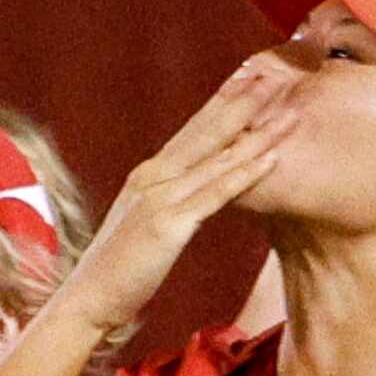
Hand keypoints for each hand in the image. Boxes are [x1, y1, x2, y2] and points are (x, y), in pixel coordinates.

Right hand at [57, 62, 295, 337]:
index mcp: (147, 176)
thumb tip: (188, 200)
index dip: (222, 104)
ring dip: (257, 132)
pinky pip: (215, 193)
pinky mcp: (167, 224)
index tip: (249, 81)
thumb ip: (165, 206)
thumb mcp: (142, 228)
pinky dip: (245, 172)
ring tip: (289, 110)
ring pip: (217, 157)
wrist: (86, 300)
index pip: (192, 132)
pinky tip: (272, 156)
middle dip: (243, 103)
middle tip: (274, 75)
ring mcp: (160, 198)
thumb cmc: (116, 273)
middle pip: (206, 132)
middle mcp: (153, 177)